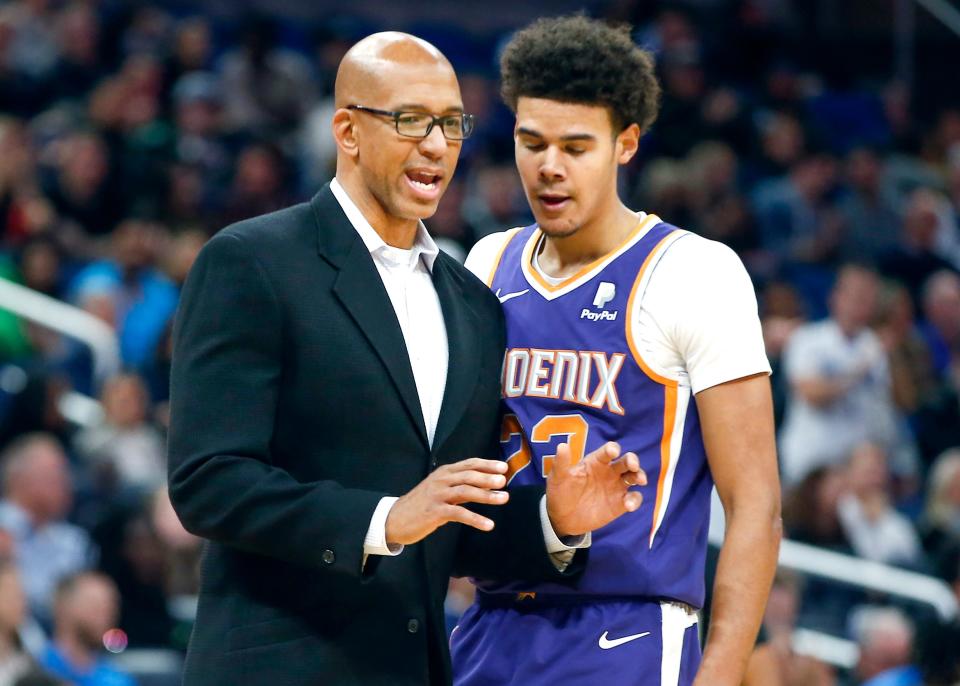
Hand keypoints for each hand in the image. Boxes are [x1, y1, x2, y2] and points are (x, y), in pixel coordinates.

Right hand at [385, 458, 509, 545]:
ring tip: (503, 499)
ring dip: (486, 495)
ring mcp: (437, 495)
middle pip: (469, 475)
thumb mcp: (441, 490)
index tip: (504, 467)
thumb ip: (462, 487)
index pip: (469, 464)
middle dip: (488, 477)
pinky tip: (488, 525)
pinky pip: (459, 513)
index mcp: (444, 472)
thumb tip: (488, 486)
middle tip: (504, 481)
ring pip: (466, 491)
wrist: (394, 519)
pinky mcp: (435, 512)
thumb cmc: (422, 505)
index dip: (487, 464)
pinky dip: (476, 519)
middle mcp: (441, 480)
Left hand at [546, 441, 645, 537]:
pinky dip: (635, 500)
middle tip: (632, 465)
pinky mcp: (620, 503)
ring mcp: (616, 487)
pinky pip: (633, 498)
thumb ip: (561, 463)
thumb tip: (562, 445)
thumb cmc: (561, 493)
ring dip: (639, 475)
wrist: (562, 518)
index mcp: (595, 462)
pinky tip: (629, 505)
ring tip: (640, 481)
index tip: (613, 451)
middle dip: (632, 460)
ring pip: (634, 476)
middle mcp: (609, 471)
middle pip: (626, 461)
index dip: (612, 449)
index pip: (607, 451)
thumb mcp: (557, 478)